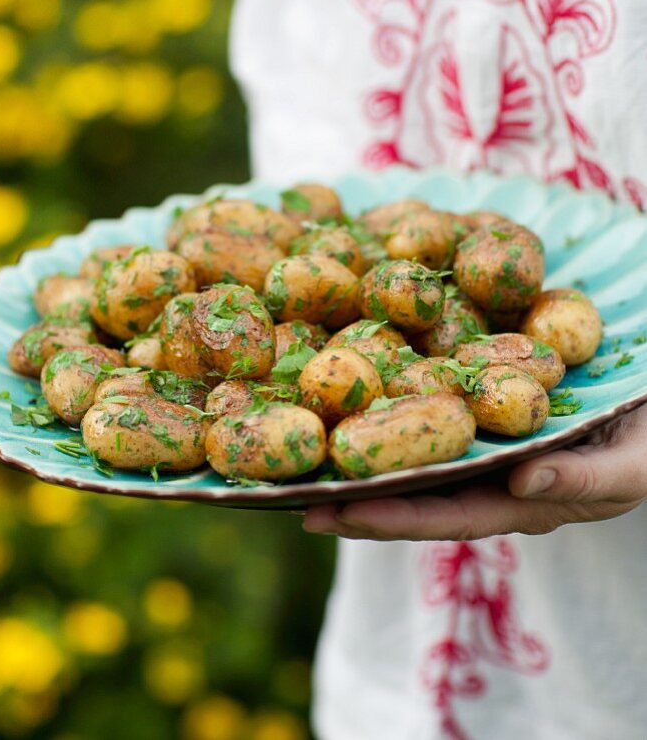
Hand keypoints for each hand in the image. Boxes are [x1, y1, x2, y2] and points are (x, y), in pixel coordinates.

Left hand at [303, 401, 646, 541]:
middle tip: (286, 488)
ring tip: (307, 439)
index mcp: (521, 499)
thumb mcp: (630, 465)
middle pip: (413, 486)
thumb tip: (522, 482)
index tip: (325, 515)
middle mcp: (493, 473)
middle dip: (352, 491)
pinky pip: (436, 399)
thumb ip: (582, 479)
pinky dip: (395, 397)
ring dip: (364, 445)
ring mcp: (488, 437)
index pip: (441, 516)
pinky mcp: (489, 396)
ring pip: (416, 445)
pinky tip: (359, 379)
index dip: (384, 518)